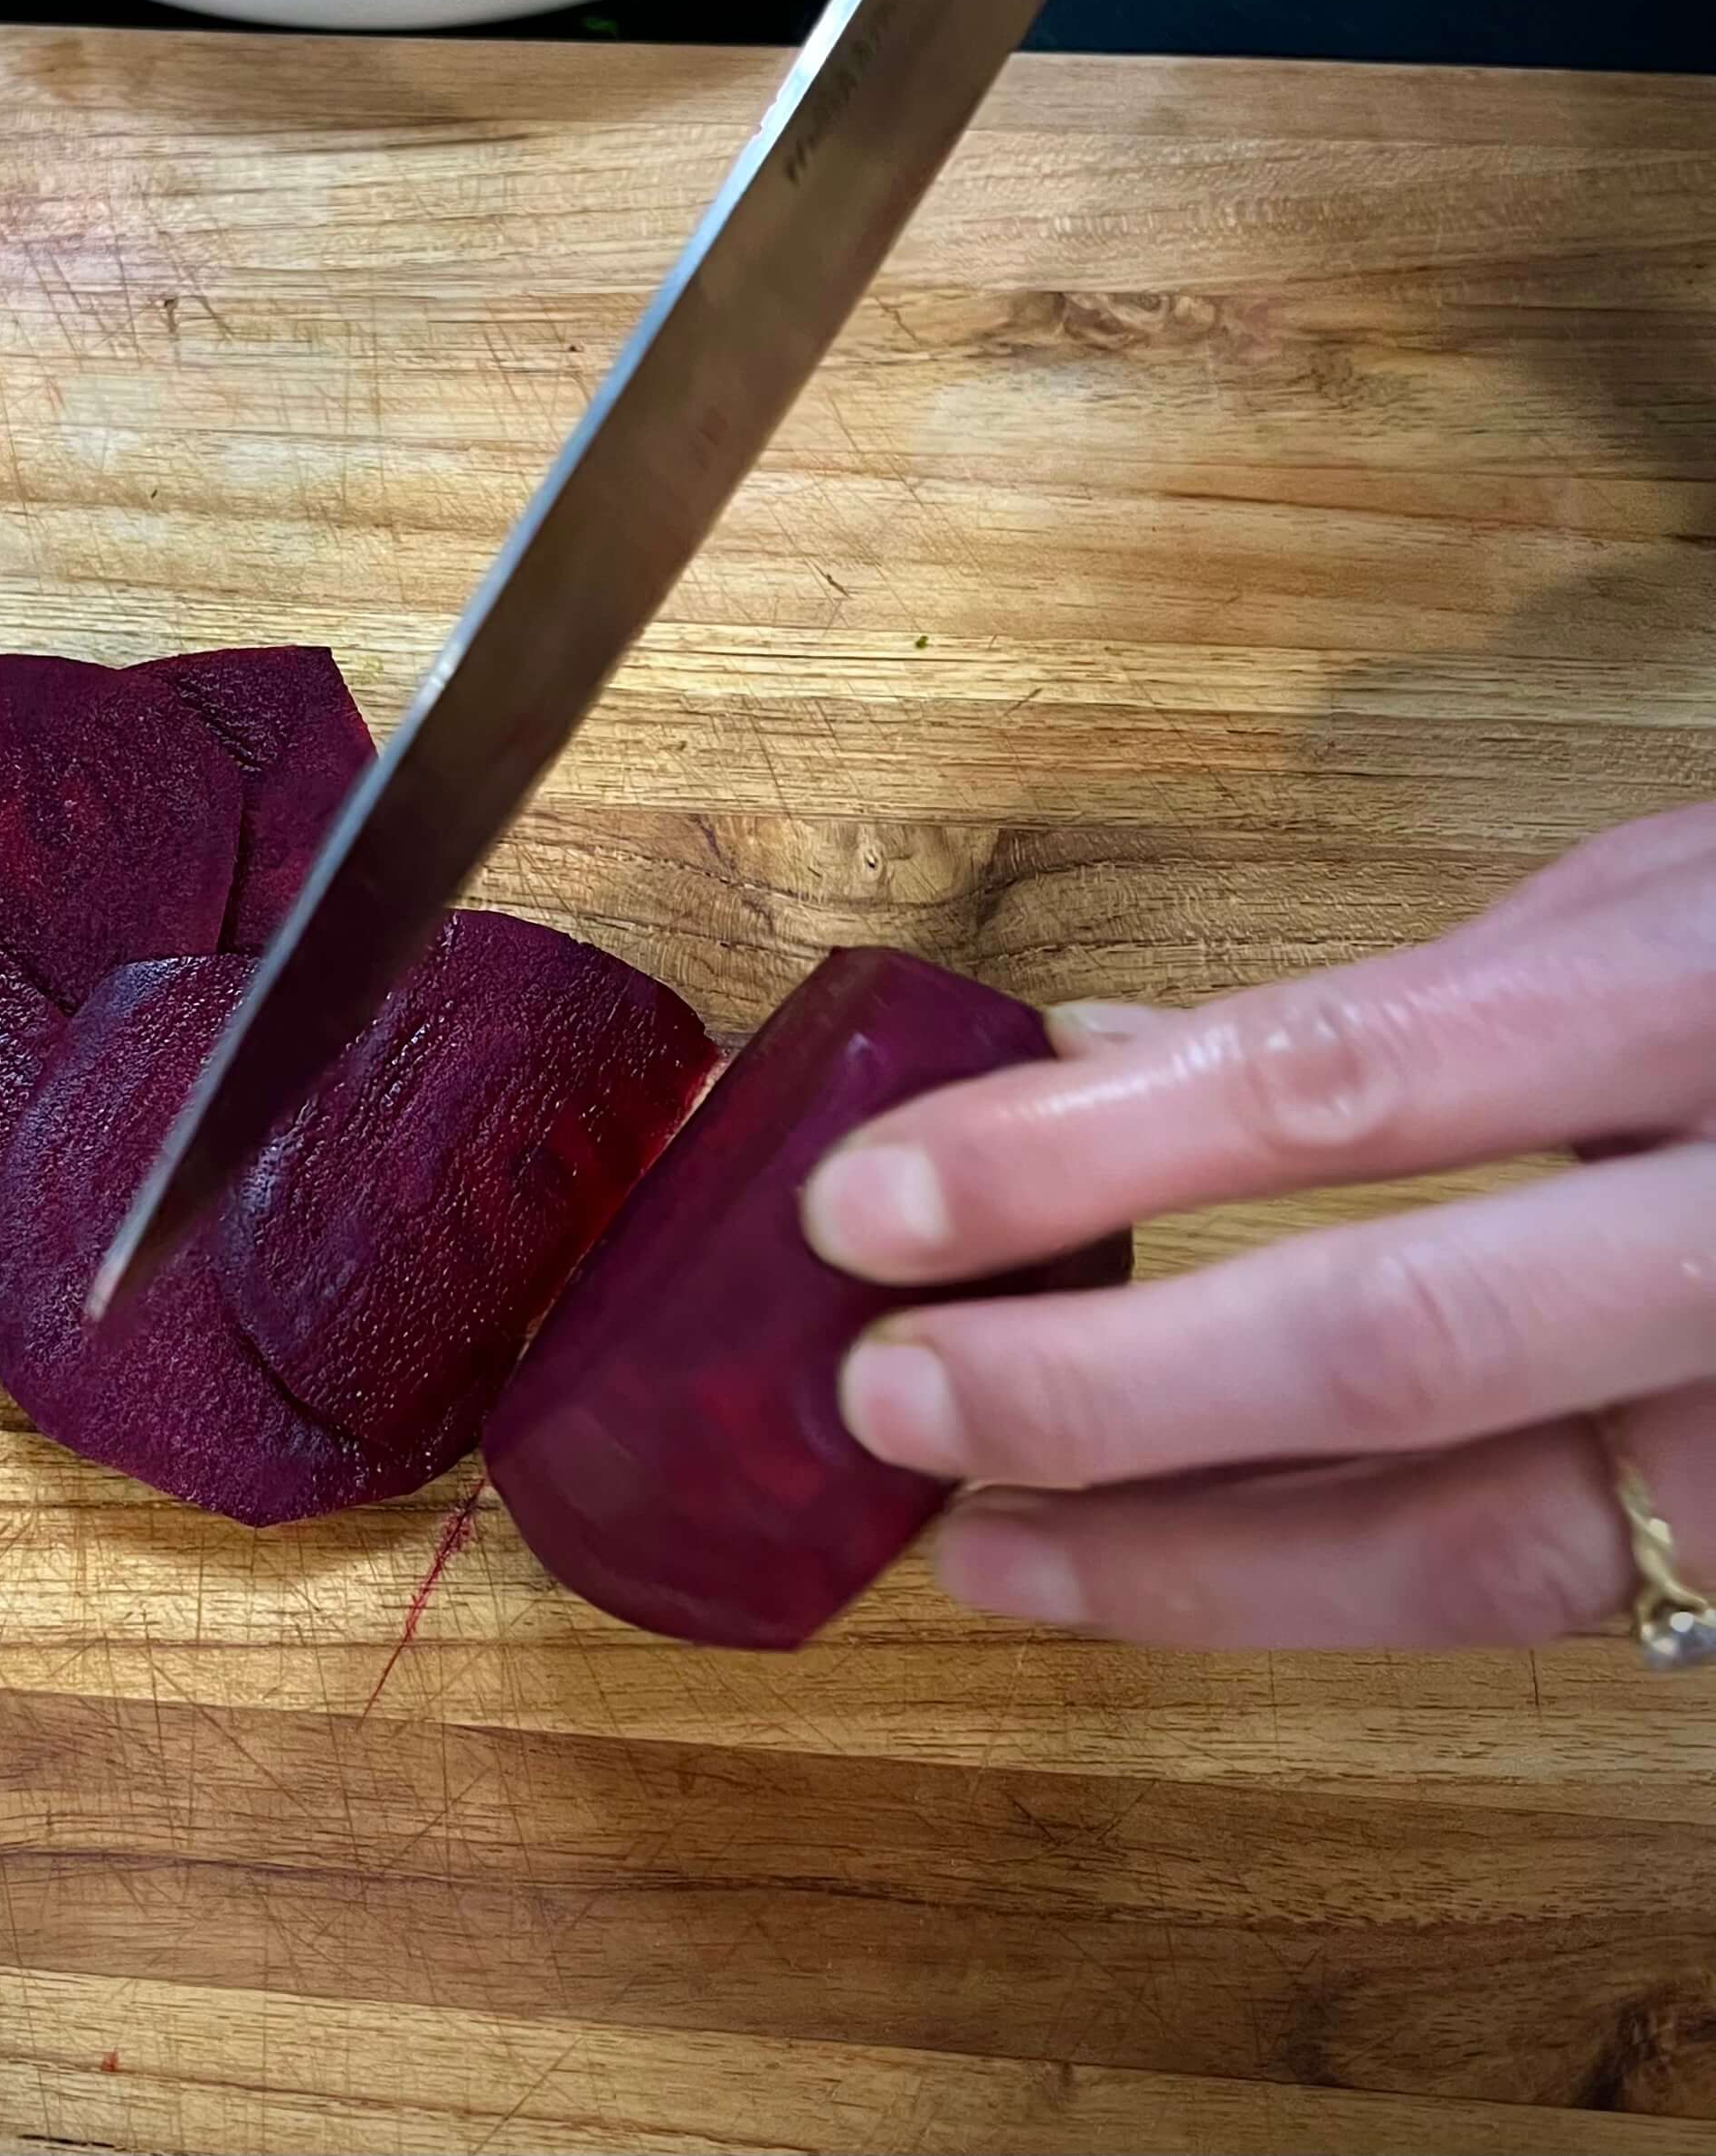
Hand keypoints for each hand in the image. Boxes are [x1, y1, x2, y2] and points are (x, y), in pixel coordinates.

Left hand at [800, 806, 1715, 1648]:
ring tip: (978, 1545)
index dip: (1079, 1152)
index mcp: (1698, 1003)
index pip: (1334, 1084)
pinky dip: (1337, 1586)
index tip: (865, 1203)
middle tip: (880, 1402)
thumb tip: (1086, 1054)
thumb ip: (1382, 1006)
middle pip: (1394, 1349)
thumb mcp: (1640, 909)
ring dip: (1189, 1561)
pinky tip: (1168, 1569)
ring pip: (1479, 1549)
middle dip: (1104, 1396)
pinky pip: (1552, 1590)